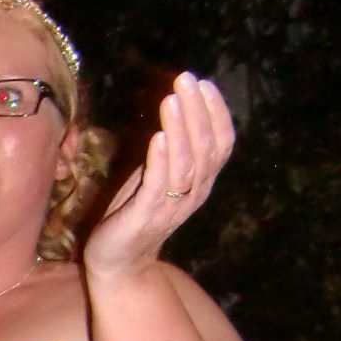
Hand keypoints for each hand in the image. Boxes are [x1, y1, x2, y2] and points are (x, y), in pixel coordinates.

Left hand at [84, 73, 233, 279]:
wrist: (119, 260)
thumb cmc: (137, 212)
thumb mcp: (158, 175)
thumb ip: (170, 149)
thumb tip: (174, 108)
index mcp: (201, 182)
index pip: (221, 143)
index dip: (216, 113)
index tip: (204, 84)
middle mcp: (194, 193)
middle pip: (205, 147)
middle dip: (197, 110)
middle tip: (186, 79)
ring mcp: (171, 206)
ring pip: (185, 163)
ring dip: (180, 127)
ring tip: (171, 98)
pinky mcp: (145, 216)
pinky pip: (158, 185)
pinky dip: (160, 159)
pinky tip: (158, 136)